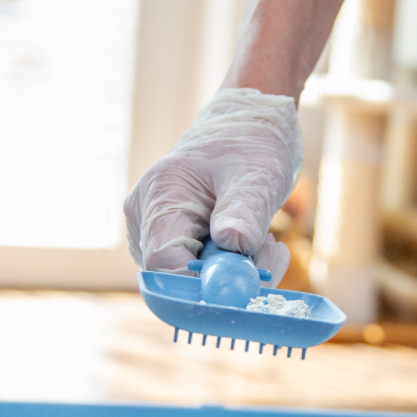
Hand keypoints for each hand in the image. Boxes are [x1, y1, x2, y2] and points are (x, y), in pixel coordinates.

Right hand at [124, 88, 301, 280]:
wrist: (244, 128)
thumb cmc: (250, 144)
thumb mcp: (258, 175)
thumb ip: (245, 212)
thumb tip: (233, 243)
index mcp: (159, 197)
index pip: (163, 264)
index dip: (201, 286)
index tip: (246, 288)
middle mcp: (145, 219)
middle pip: (176, 277)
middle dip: (226, 277)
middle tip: (270, 254)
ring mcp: (152, 234)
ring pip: (190, 278)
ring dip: (234, 271)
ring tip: (264, 239)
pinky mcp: (169, 243)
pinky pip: (197, 272)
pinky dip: (231, 266)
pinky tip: (251, 241)